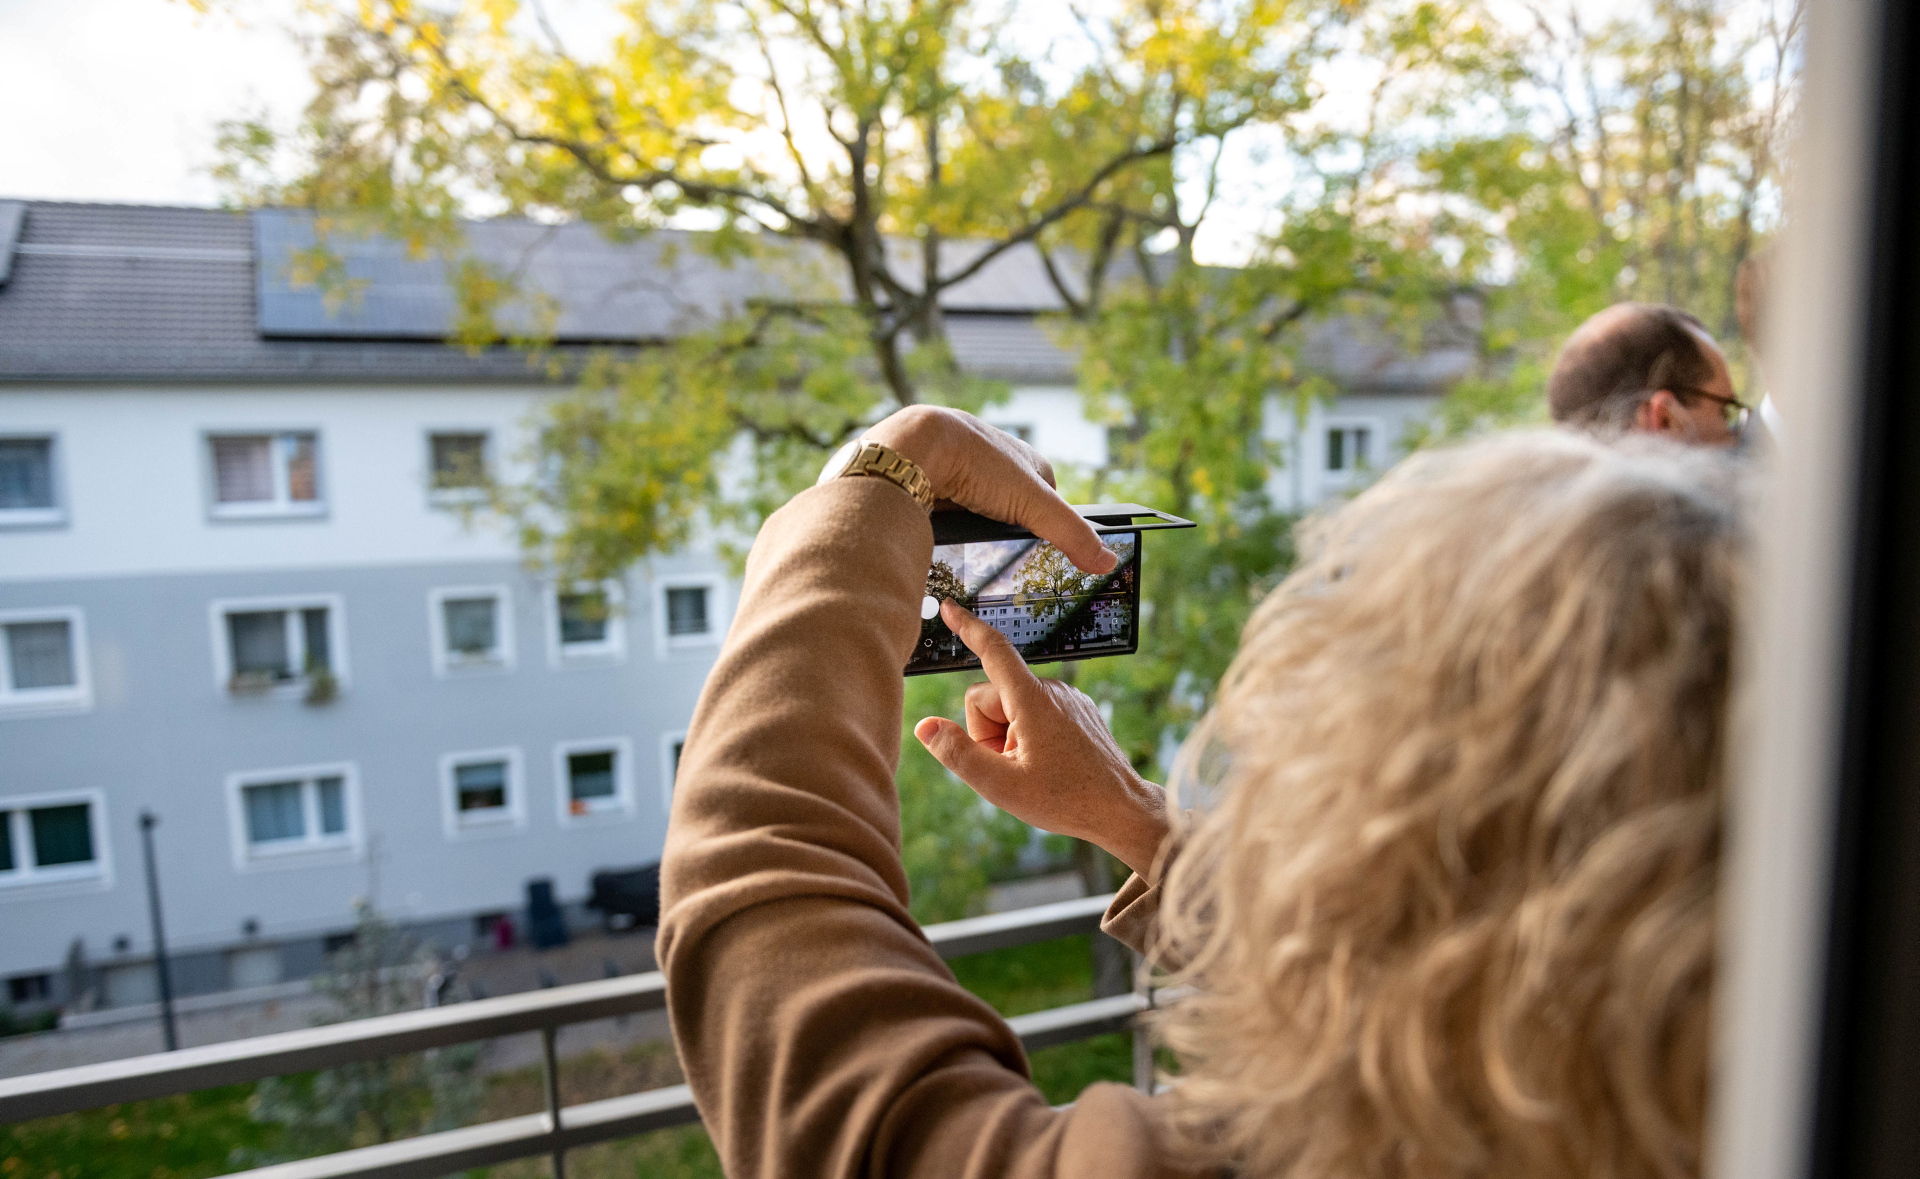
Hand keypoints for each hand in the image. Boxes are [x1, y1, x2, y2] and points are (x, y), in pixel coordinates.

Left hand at [863, 406, 1116, 574]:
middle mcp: (994, 464)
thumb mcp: (1032, 502)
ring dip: (977, 534)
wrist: (912, 450)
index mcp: (1025, 461)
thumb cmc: (976, 461)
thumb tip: (1108, 561)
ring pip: (979, 515)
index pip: (1050, 501)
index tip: (1050, 556)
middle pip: (1012, 511)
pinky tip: (947, 543)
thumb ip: (1070, 533)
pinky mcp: (935, 487)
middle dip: (1009, 535)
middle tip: (1007, 563)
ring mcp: (962, 475)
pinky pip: (949, 517)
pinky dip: (951, 530)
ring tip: (973, 558)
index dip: (1051, 528)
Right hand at [912, 601, 1170, 879]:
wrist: (1121, 809)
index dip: (966, 627)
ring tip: (1032, 769)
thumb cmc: (1065, 800)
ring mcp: (1067, 698)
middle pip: (990, 697)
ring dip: (1008, 737)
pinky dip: (1028, 735)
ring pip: (1011, 708)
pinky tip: (1048, 764)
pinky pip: (1034, 713)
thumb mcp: (1000, 786)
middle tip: (1009, 767)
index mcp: (1032, 699)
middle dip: (986, 732)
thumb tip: (925, 727)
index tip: (948, 607)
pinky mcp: (1078, 710)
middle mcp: (1051, 689)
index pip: (992, 650)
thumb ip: (958, 754)